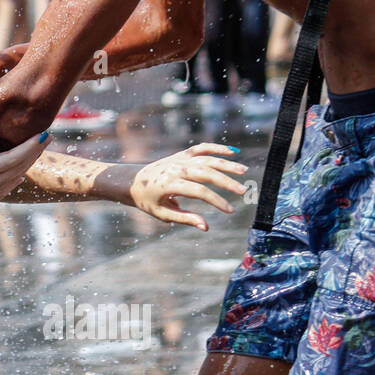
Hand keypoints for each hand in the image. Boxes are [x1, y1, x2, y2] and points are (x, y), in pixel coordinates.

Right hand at [0, 123, 46, 236]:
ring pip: (17, 175)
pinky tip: (22, 171)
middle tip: (48, 136)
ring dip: (30, 161)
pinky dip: (18, 174)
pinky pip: (9, 185)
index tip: (44, 135)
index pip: (13, 158)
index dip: (30, 146)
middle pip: (21, 166)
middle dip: (36, 150)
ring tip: (39, 148)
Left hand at [122, 144, 248, 230]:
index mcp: (170, 184)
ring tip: (244, 171)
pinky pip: (201, 148)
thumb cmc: (146, 200)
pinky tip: (232, 152)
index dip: (216, 201)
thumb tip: (206, 227)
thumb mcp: (162, 213)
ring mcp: (178, 159)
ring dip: (226, 164)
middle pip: (206, 173)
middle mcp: (175, 169)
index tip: (229, 210)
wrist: (130, 181)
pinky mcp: (180, 154)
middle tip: (243, 191)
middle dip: (226, 182)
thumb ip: (184, 218)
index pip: (199, 192)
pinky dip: (216, 148)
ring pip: (206, 159)